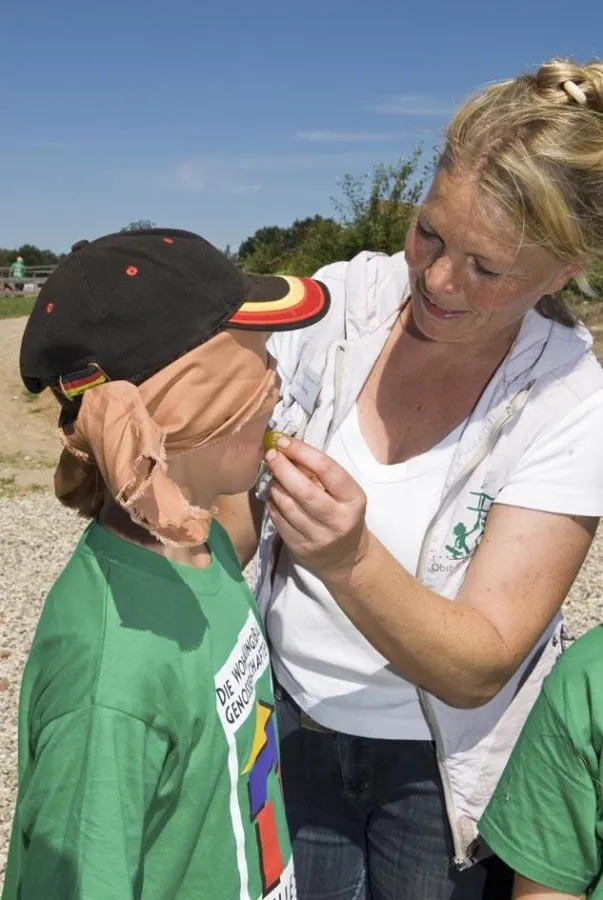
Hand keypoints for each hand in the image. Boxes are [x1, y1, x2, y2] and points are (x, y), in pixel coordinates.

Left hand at [265, 437, 369, 577]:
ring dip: (274, 486)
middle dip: (283, 468)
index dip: (303, 452)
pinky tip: (272, 494)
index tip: (285, 441)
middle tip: (271, 454)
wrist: (345, 556)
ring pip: (288, 506)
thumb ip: (321, 473)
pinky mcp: (301, 548)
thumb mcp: (344, 493)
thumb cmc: (343, 513)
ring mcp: (318, 537)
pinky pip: (279, 521)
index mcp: (354, 500)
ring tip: (271, 475)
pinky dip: (272, 504)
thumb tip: (288, 447)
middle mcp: (338, 520)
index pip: (327, 469)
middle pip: (304, 491)